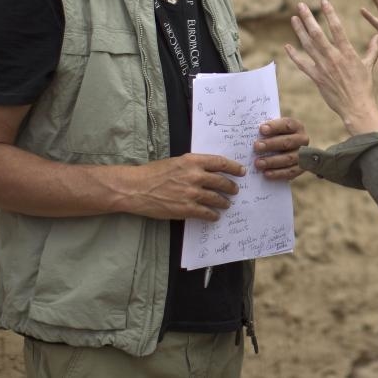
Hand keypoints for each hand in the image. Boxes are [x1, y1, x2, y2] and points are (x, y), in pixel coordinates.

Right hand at [118, 153, 245, 221]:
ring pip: (216, 198)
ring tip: (226, 204)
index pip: (220, 162)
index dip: (234, 167)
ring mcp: (191, 193)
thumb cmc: (153, 173)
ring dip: (224, 202)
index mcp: (192, 161)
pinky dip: (213, 215)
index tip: (241, 171)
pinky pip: (206, 213)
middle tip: (235, 190)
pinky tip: (214, 216)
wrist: (136, 188)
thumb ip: (193, 165)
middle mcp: (195, 176)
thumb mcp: (176, 161)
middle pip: (222, 181)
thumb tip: (209, 170)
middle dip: (231, 186)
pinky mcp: (186, 208)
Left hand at [254, 117, 308, 180]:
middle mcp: (302, 140)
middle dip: (271, 144)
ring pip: (289, 158)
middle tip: (256, 147)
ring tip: (258, 163)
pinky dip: (278, 173)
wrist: (290, 150)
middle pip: (287, 142)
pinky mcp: (300, 168)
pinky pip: (290, 172)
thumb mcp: (275, 130)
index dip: (275, 127)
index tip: (262, 129)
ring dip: (272, 161)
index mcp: (296, 126)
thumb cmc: (277, 136)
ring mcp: (302, 155)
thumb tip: (251, 131)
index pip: (287, 125)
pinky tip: (266, 173)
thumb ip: (266, 129)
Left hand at [285, 0, 377, 134]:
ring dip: (299, 31)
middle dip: (308, 18)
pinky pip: (302, 64)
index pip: (337, 28)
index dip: (329, 14)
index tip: (323, 2)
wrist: (356, 106)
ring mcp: (323, 67)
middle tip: (300, 5)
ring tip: (293, 19)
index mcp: (347, 52)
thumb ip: (372, 50)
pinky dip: (294, 55)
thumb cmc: (364, 87)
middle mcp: (333, 57)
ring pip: (308, 45)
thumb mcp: (369, 66)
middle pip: (318, 33)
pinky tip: (287, 46)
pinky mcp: (316, 77)